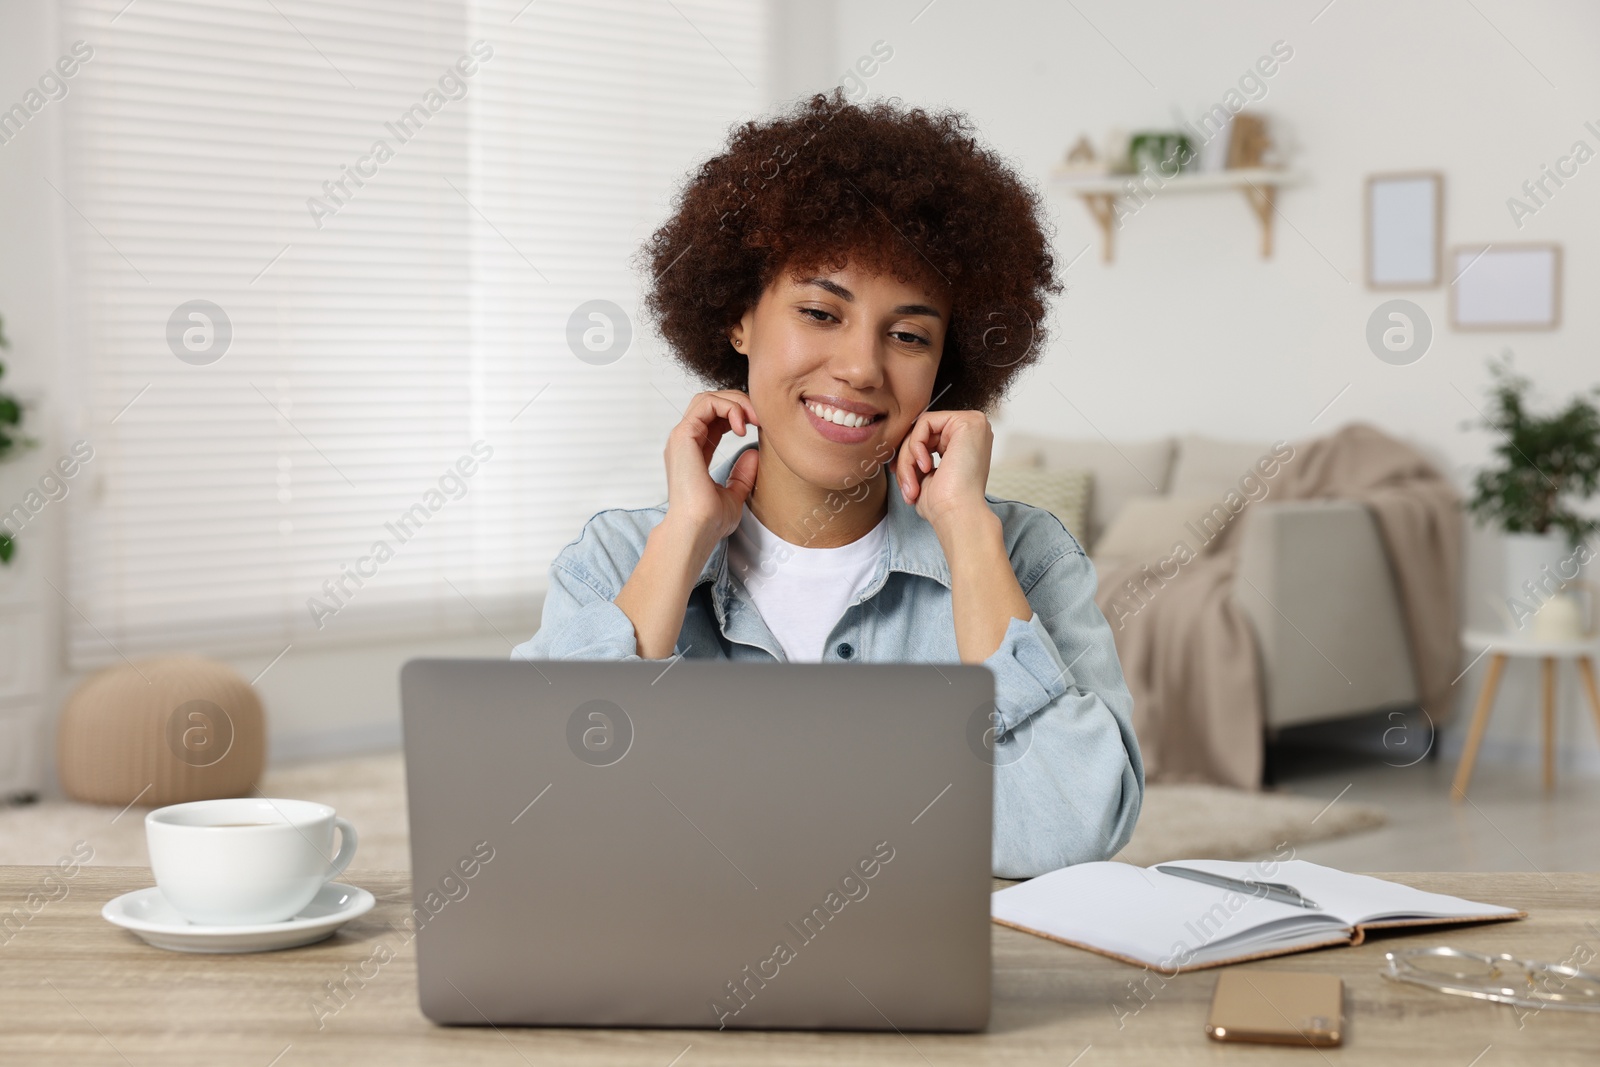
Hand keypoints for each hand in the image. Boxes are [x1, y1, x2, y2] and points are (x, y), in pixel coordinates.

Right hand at [663, 389, 759, 543]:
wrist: (697, 530)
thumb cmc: (710, 521)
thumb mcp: (735, 495)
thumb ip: (742, 475)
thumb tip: (754, 454)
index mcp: (695, 452)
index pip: (715, 418)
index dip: (739, 414)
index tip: (762, 425)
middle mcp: (686, 441)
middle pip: (711, 402)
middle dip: (739, 402)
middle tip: (762, 417)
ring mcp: (682, 437)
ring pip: (708, 398)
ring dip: (736, 401)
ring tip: (755, 418)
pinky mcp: (683, 436)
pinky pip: (706, 404)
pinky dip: (728, 407)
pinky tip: (743, 425)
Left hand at [894, 409, 994, 530]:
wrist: (958, 515)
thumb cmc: (945, 504)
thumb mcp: (926, 476)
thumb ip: (918, 457)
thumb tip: (899, 450)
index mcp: (966, 444)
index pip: (928, 438)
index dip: (909, 457)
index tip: (903, 480)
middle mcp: (972, 431)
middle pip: (923, 433)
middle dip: (906, 460)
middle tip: (907, 486)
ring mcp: (973, 424)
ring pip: (921, 429)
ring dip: (908, 458)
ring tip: (912, 484)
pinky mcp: (967, 422)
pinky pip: (925, 422)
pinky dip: (916, 445)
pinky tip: (925, 466)